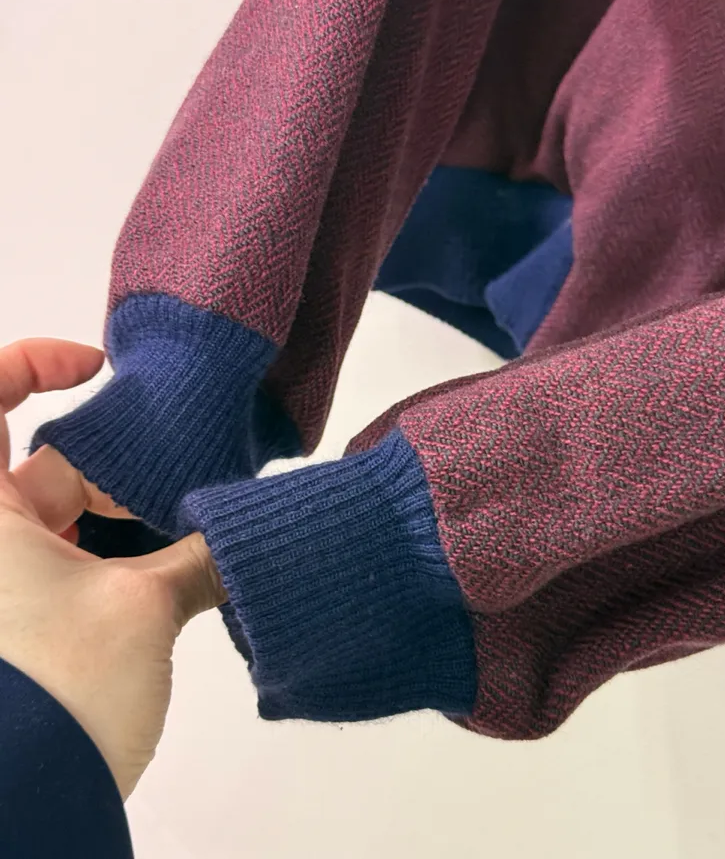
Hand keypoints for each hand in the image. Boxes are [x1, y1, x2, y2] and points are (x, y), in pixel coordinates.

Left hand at [0, 340, 224, 797]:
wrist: (23, 813)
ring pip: (69, 516)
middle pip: (51, 461)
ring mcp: (6, 583)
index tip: (99, 369)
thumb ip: (203, 555)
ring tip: (194, 520)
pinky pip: (74, 563)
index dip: (37, 362)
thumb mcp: (142, 609)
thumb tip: (250, 530)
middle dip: (123, 461)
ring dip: (130, 516)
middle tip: (183, 470)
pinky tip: (180, 568)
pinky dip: (123, 558)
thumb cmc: (58, 689)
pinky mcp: (27, 621)